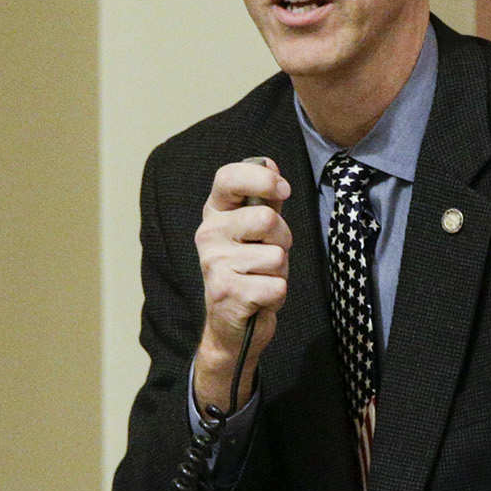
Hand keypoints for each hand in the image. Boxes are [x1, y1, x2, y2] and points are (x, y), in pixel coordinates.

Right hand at [194, 157, 291, 415]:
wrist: (232, 328)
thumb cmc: (249, 272)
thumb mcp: (256, 232)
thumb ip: (264, 198)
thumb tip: (269, 162)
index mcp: (215, 214)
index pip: (228, 177)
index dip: (262, 178)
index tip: (283, 189)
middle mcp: (208, 235)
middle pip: (267, 219)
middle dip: (283, 240)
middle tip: (270, 256)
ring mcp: (214, 265)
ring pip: (277, 256)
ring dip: (280, 272)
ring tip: (262, 279)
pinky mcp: (227, 293)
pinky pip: (277, 285)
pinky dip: (278, 295)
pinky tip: (260, 298)